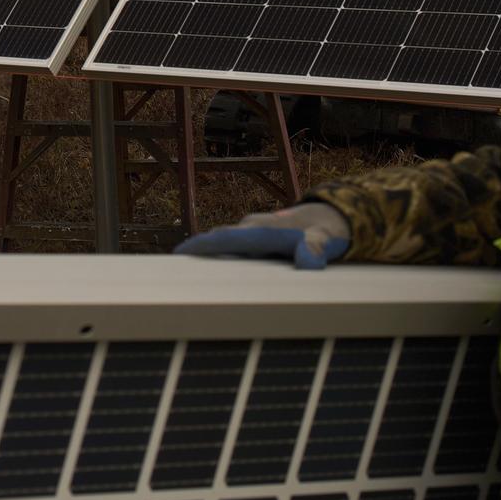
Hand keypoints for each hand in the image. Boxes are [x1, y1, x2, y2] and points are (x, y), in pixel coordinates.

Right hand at [174, 201, 349, 268]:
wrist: (329, 217)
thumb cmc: (324, 231)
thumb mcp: (323, 240)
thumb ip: (315, 250)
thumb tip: (308, 263)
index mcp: (261, 230)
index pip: (225, 238)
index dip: (202, 246)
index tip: (179, 254)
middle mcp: (251, 230)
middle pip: (217, 243)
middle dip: (196, 255)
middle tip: (172, 275)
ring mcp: (251, 235)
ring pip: (224, 248)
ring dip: (207, 260)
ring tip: (186, 282)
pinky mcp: (254, 243)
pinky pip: (233, 252)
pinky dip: (221, 262)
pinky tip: (214, 280)